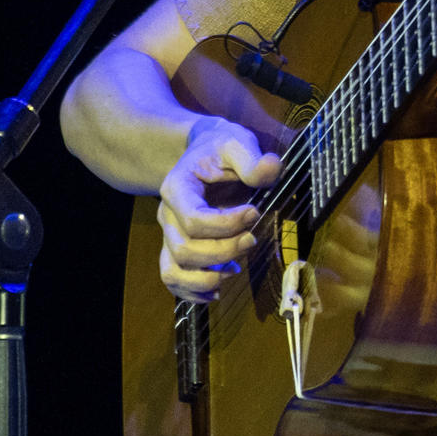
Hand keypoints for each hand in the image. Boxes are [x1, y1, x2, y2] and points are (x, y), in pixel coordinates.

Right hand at [156, 116, 283, 301]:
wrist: (205, 153)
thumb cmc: (221, 149)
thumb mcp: (238, 143)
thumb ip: (252, 159)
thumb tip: (269, 171)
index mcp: (177, 187)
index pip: (194, 219)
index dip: (226, 224)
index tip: (254, 212)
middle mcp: (167, 215)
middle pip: (185, 250)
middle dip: (223, 252)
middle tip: (252, 239)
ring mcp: (169, 234)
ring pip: (173, 271)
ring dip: (206, 279)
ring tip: (235, 270)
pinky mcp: (176, 249)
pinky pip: (173, 280)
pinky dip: (194, 292)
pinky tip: (219, 289)